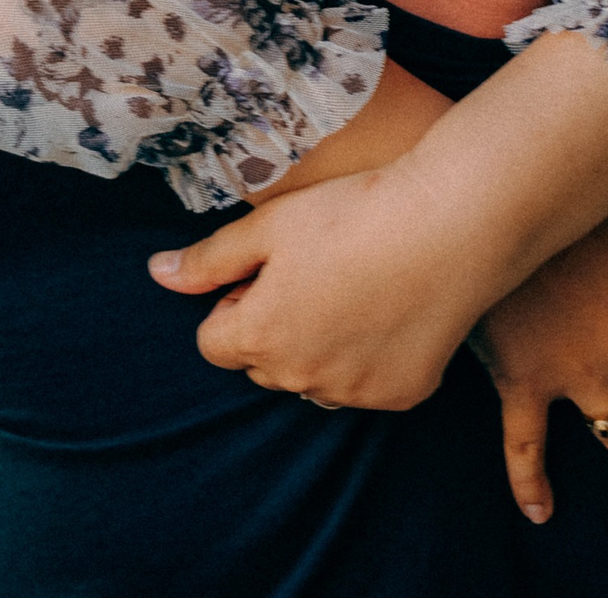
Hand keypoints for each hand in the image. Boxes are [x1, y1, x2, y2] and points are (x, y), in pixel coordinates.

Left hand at [150, 160, 483, 411]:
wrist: (450, 225)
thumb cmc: (352, 214)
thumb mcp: (268, 226)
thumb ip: (208, 260)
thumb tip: (157, 275)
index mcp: (260, 337)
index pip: (214, 343)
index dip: (233, 303)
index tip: (268, 271)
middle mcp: (302, 377)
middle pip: (262, 364)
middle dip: (271, 328)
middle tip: (311, 274)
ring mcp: (355, 391)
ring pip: (312, 378)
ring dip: (316, 349)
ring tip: (350, 289)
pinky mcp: (401, 394)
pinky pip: (364, 385)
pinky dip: (367, 359)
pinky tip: (387, 310)